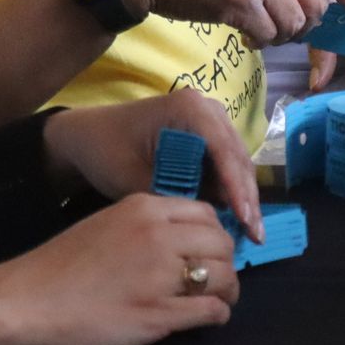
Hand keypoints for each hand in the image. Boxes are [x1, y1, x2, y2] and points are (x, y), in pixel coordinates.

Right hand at [0, 194, 238, 344]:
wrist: (28, 301)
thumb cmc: (60, 266)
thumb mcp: (106, 225)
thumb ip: (144, 226)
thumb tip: (179, 238)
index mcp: (144, 209)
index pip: (206, 213)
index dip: (214, 235)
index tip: (208, 251)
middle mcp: (158, 235)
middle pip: (221, 243)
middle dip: (226, 262)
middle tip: (217, 280)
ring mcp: (160, 275)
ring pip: (224, 276)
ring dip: (228, 290)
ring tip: (218, 300)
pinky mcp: (159, 313)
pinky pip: (211, 310)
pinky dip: (217, 315)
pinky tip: (208, 319)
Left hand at [43, 88, 262, 240]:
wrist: (88, 136)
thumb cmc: (107, 151)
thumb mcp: (135, 179)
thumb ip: (172, 197)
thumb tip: (208, 223)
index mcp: (189, 109)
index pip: (223, 150)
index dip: (237, 187)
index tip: (245, 220)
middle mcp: (206, 109)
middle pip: (237, 156)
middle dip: (247, 197)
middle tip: (256, 235)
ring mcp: (209, 121)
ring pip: (237, 162)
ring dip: (244, 196)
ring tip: (252, 232)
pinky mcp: (206, 136)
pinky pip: (226, 164)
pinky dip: (232, 190)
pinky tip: (238, 217)